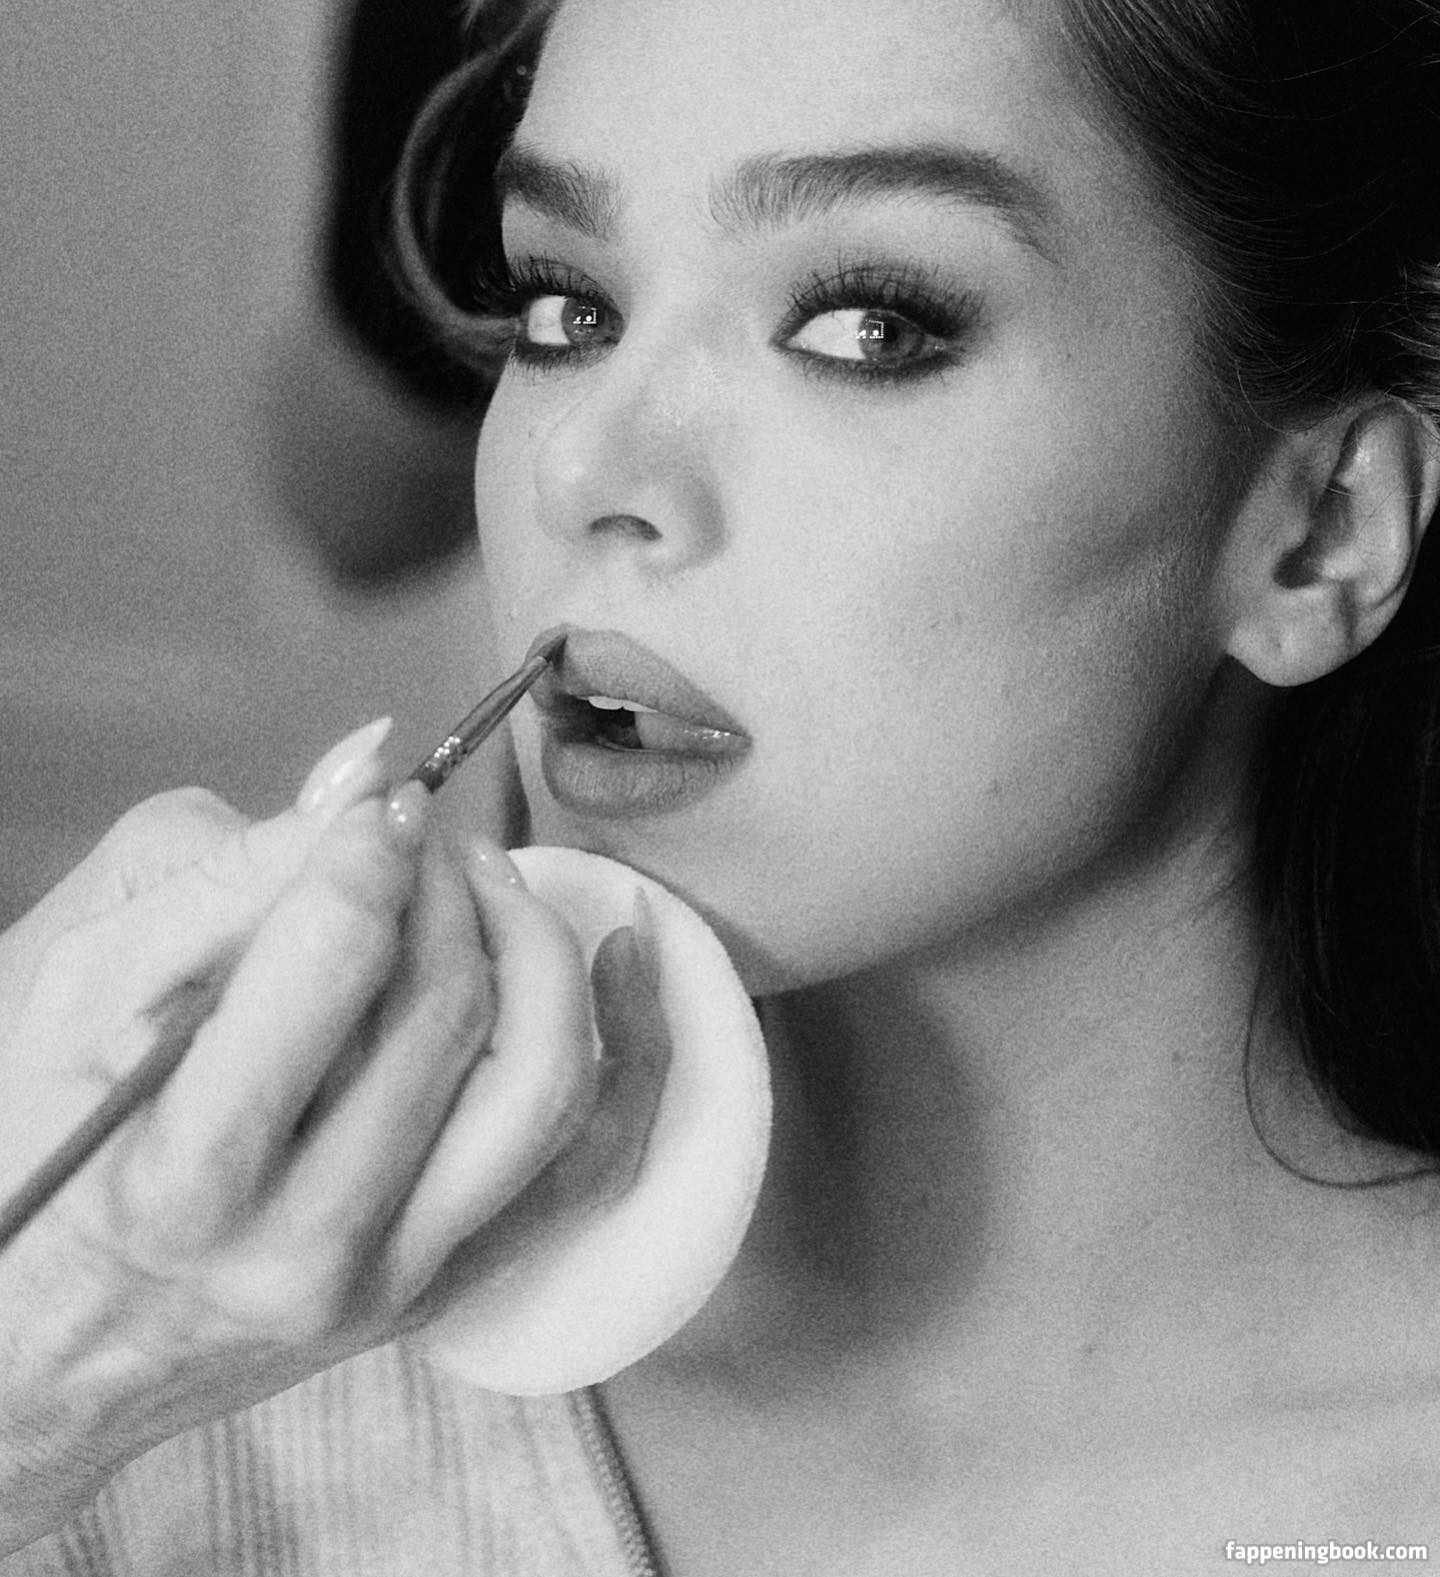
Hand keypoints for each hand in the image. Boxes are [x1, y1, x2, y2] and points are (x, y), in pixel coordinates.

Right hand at [0, 722, 658, 1549]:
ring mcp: (396, 1280)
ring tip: (487, 882)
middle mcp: (309, 1247)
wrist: (42, 1349)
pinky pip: (589, 1165)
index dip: (370, 852)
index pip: (335, 964)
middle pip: (451, 1012)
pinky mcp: (449, 1285)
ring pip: (543, 1083)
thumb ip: (223, 873)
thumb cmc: (41, 1143)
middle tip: (422, 837)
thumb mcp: (82, 991)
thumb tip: (368, 774)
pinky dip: (634, 1051)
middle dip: (450, 885)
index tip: (377, 807)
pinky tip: (625, 954)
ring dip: (537, 945)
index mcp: (190, 1173)